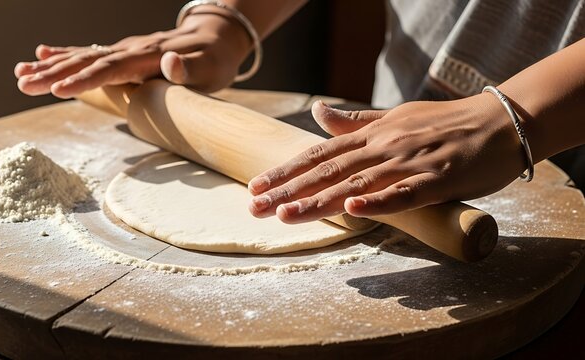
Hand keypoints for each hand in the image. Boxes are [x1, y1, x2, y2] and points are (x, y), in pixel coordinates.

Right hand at [14, 13, 250, 97]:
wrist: (216, 38)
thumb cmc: (214, 62)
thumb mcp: (209, 70)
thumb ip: (188, 68)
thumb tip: (169, 60)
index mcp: (149, 57)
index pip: (112, 69)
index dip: (85, 79)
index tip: (58, 89)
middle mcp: (131, 50)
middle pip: (88, 61)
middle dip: (54, 74)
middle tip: (22, 84)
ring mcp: (126, 49)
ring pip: (83, 56)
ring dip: (51, 65)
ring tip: (20, 73)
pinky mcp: (124, 53)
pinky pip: (90, 53)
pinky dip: (65, 53)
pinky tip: (42, 53)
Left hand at [248, 94, 525, 222]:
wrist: (501, 121)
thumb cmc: (445, 123)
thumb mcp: (395, 118)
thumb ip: (355, 121)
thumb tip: (318, 112)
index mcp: (372, 134)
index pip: (319, 154)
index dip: (286, 170)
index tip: (255, 186)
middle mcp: (384, 146)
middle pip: (328, 171)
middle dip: (288, 189)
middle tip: (254, 208)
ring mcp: (410, 162)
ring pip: (358, 183)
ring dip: (320, 199)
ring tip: (284, 214)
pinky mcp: (440, 179)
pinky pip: (405, 192)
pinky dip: (379, 201)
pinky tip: (353, 209)